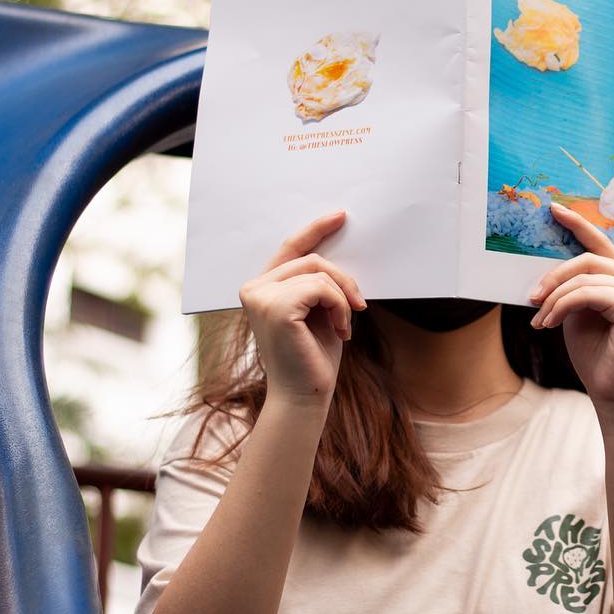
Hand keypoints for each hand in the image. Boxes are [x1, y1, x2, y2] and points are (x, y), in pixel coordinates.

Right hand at [238, 211, 365, 404]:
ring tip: (343, 327)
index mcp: (261, 288)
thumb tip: (337, 254)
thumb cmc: (313, 359)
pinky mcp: (276, 307)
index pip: (290, 248)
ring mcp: (260, 296)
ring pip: (320, 272)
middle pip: (312, 258)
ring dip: (342, 299)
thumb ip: (318, 284)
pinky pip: (322, 288)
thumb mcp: (318, 312)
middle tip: (360, 306)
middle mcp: (253, 288)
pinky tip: (340, 331)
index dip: (315, 230)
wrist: (304, 397)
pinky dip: (340, 307)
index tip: (340, 216)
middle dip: (343, 280)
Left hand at [528, 202, 613, 410]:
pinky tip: (551, 324)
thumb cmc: (599, 359)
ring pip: (584, 277)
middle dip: (554, 276)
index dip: (579, 225)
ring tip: (540, 321)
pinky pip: (586, 294)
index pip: (603, 246)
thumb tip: (547, 274)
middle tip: (531, 298)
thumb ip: (574, 290)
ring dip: (554, 298)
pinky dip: (562, 306)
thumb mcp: (580, 316)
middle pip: (589, 260)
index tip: (554, 209)